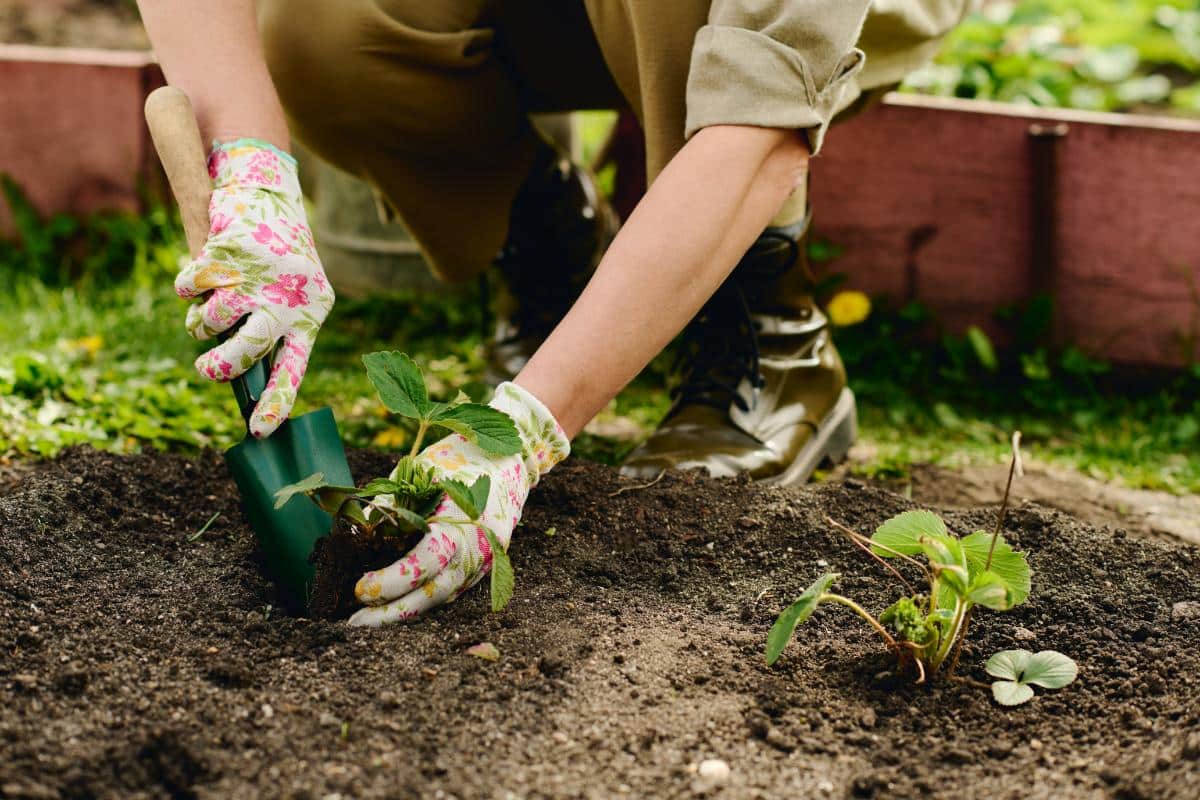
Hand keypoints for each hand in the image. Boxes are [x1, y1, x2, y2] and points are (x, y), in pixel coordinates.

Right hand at [174, 139, 333, 437]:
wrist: (270, 194)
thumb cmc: (280, 258)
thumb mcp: (290, 296)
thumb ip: (272, 332)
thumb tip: (239, 378)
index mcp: (310, 316)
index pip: (294, 368)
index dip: (274, 402)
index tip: (258, 432)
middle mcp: (287, 299)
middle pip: (247, 350)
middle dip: (220, 366)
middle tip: (206, 370)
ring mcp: (259, 276)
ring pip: (214, 320)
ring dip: (201, 323)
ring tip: (206, 315)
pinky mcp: (229, 252)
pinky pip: (192, 287)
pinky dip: (186, 287)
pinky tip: (196, 278)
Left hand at [349, 382, 569, 624]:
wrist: (508, 461)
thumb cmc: (457, 462)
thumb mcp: (420, 476)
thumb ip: (391, 508)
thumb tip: (356, 536)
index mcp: (461, 524)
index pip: (424, 563)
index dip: (391, 580)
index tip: (360, 588)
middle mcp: (476, 549)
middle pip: (432, 594)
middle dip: (391, 613)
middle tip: (354, 621)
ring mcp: (482, 562)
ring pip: (440, 598)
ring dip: (403, 613)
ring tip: (367, 620)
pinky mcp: (481, 567)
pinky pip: (448, 590)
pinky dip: (421, 600)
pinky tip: (394, 606)